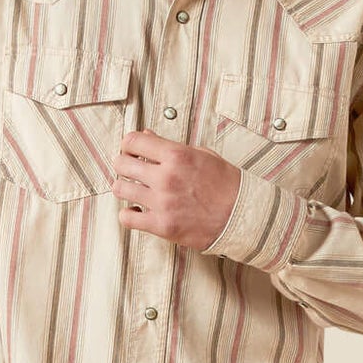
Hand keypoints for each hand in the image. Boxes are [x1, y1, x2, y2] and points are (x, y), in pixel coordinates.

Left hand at [113, 131, 240, 250]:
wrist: (242, 216)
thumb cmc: (226, 185)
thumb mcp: (202, 155)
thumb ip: (171, 147)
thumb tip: (147, 136)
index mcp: (177, 155)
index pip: (133, 141)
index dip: (128, 144)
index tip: (130, 150)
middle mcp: (166, 177)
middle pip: (122, 163)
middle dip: (123, 164)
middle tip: (129, 169)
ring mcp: (162, 203)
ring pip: (120, 189)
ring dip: (124, 187)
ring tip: (132, 190)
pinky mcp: (162, 225)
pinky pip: (127, 218)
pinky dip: (127, 214)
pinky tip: (136, 211)